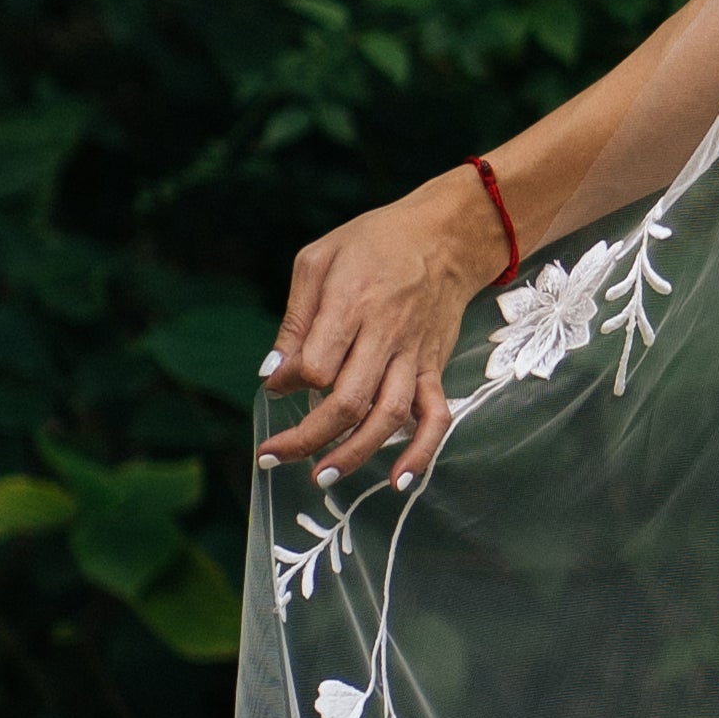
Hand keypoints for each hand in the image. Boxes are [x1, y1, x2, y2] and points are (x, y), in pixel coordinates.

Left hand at [261, 173, 502, 491]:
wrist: (446, 237)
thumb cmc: (375, 243)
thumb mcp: (319, 259)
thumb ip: (296, 317)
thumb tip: (271, 371)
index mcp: (352, 303)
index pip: (315, 365)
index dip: (287, 383)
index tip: (274, 384)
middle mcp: (386, 335)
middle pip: (347, 402)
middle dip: (306, 437)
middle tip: (273, 456)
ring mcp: (414, 356)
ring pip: (387, 418)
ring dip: (354, 454)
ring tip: (322, 478)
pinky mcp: (435, 368)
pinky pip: (436, 417)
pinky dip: (421, 453)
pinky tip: (398, 481)